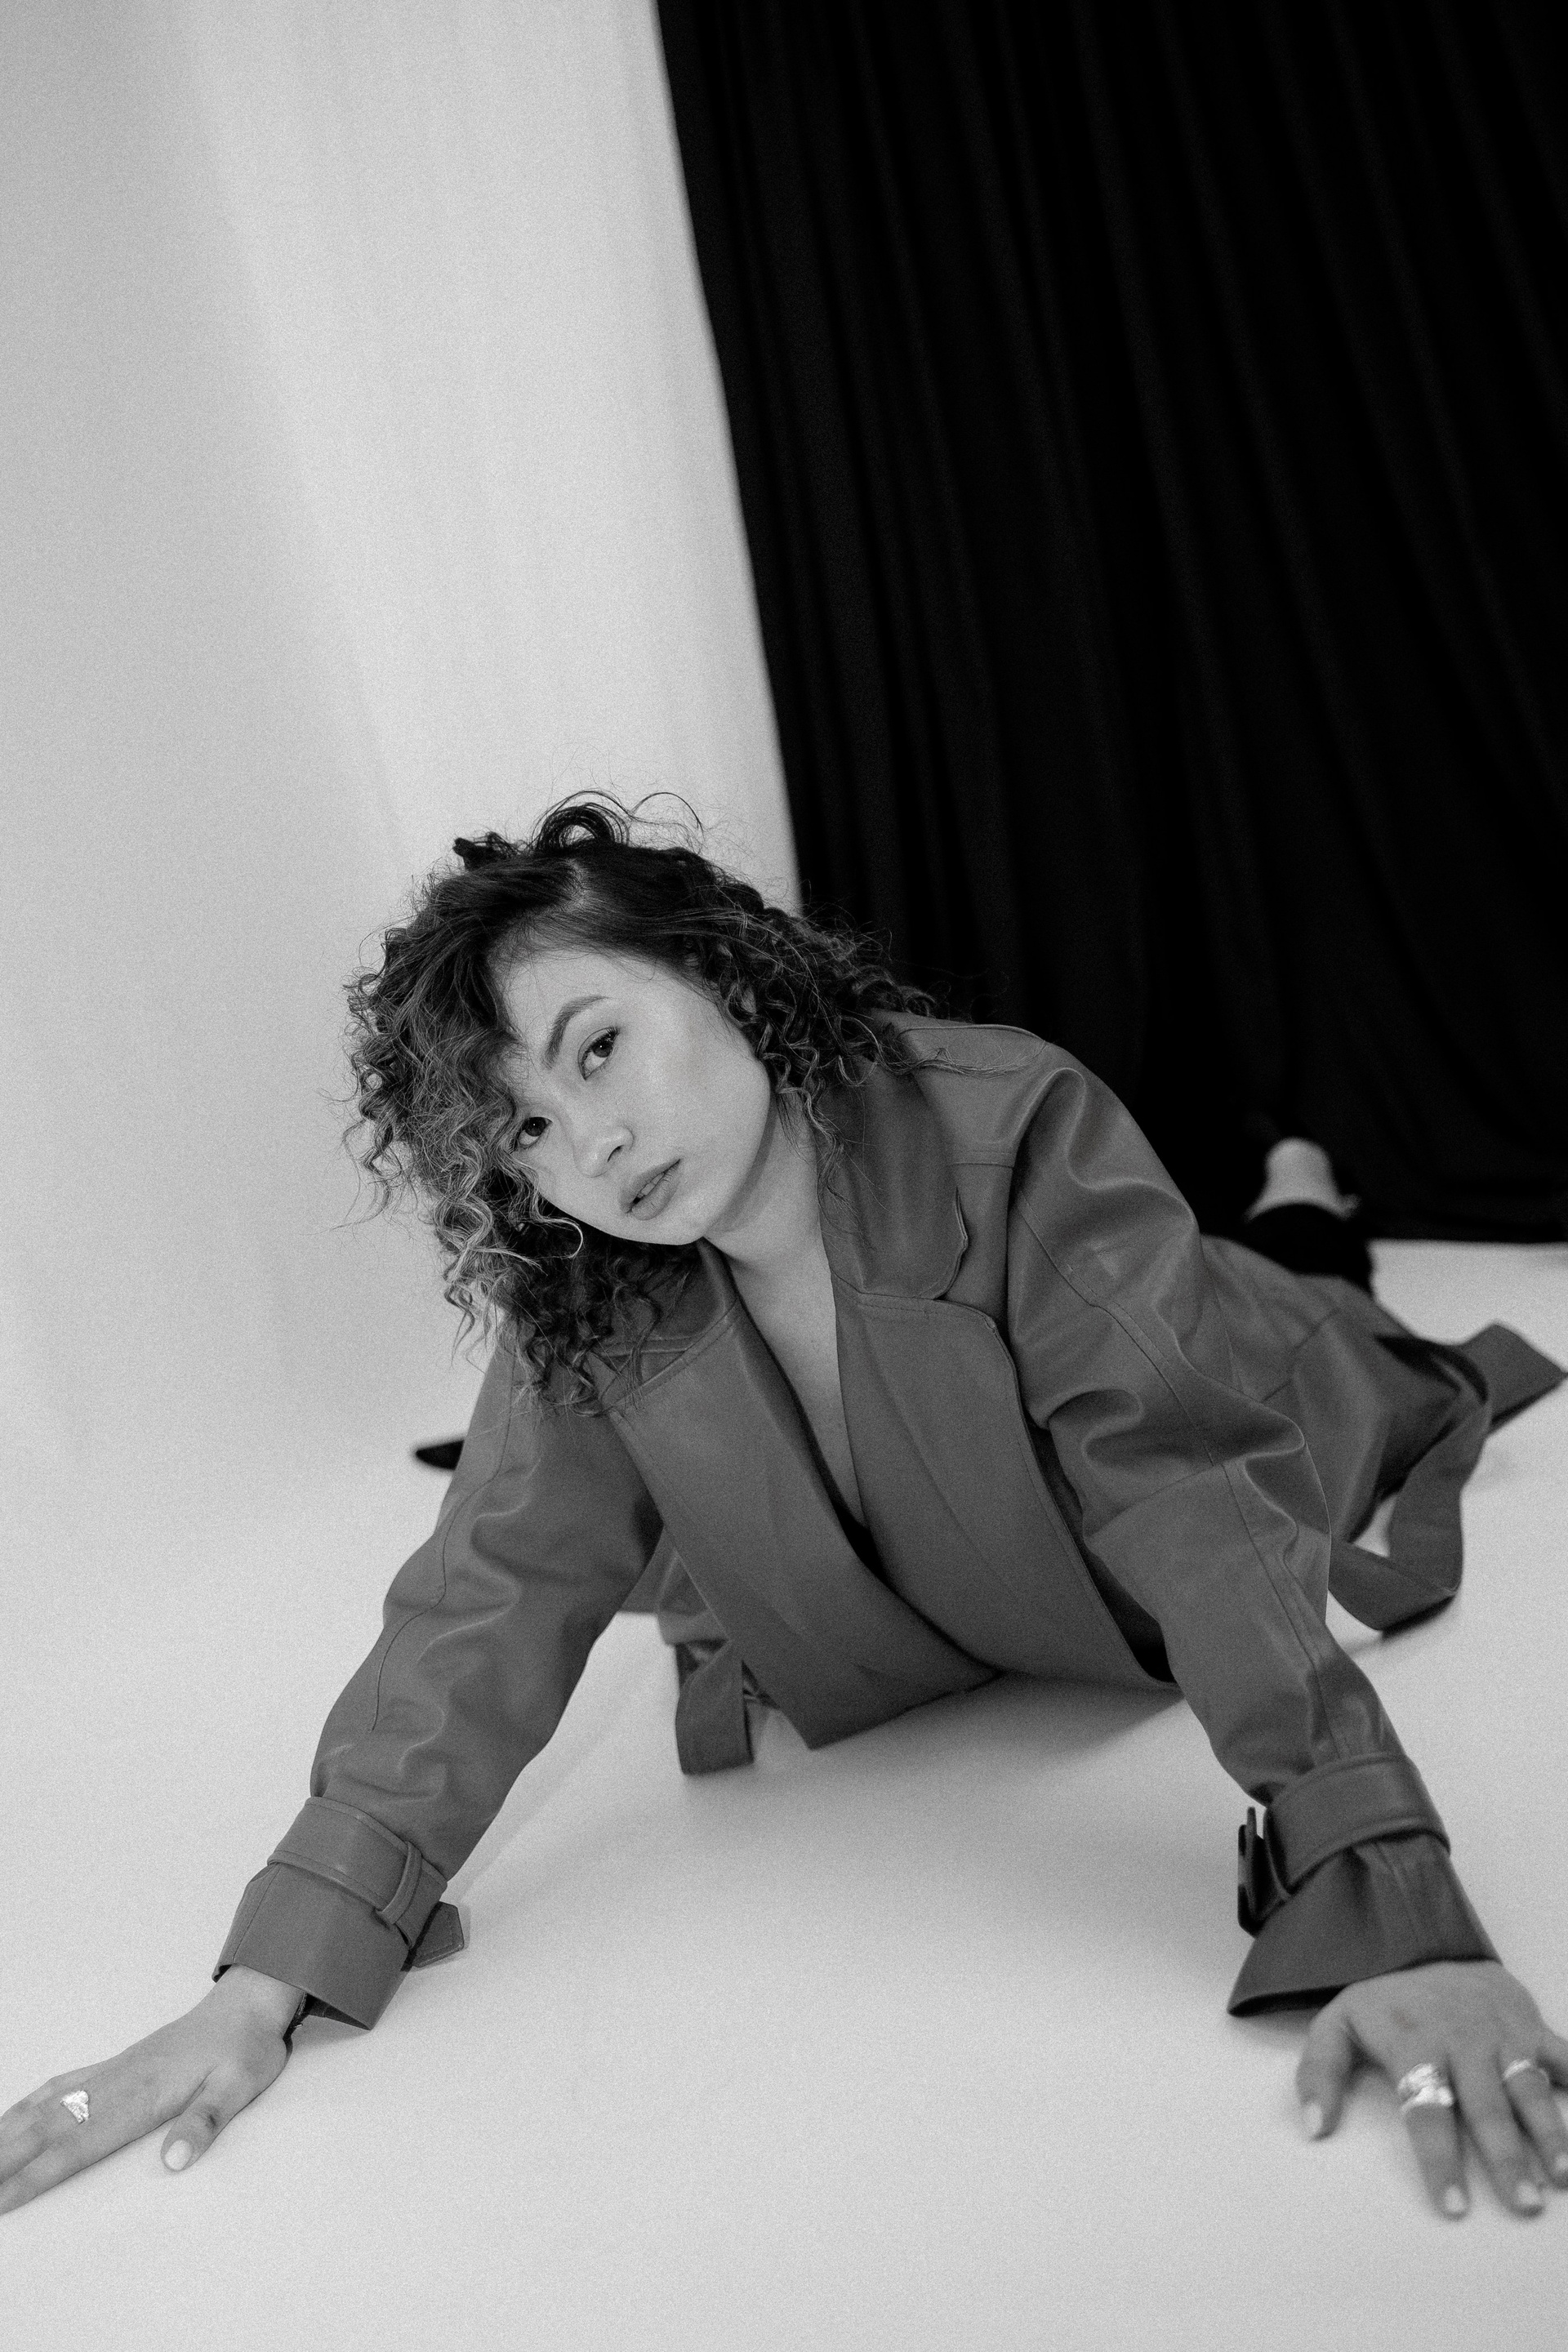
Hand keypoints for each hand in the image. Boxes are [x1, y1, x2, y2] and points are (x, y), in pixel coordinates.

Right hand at [0, 1967, 303, 2216]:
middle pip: (50, 2127)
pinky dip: (29, 2105)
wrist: (248, 2003)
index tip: (3, 2199)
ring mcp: (113, 2071)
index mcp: (144, 2093)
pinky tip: (12, 2119)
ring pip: (47, 2105)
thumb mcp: (240, 2086)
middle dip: (6, 2160)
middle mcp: (119, 2081)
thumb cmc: (246, 2047)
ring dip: (9, 2134)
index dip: (38, 2174)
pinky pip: (61, 2085)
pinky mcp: (116, 2065)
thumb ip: (205, 2122)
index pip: (80, 2143)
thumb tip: (173, 2162)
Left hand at [1298, 1959, 1567, 2217]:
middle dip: (1506, 2157)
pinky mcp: (1532, 2025)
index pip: (1426, 2108)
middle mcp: (1463, 2039)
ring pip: (1531, 2087)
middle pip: (1486, 2106)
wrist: (1425, 1940)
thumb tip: (1315, 2127)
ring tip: (1560, 2176)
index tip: (1454, 2207)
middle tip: (1524, 2205)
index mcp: (1414, 2043)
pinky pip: (1565, 2056)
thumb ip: (1320, 2073)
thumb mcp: (1337, 2025)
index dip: (1439, 2158)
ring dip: (1551, 2133)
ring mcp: (1503, 2032)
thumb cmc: (1384, 2002)